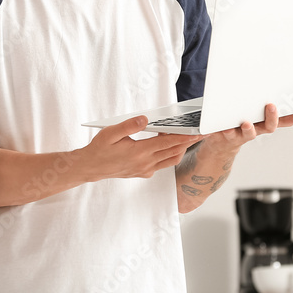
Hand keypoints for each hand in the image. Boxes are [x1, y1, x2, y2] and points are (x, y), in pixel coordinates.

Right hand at [81, 116, 201, 179]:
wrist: (91, 167)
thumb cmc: (99, 149)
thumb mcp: (111, 132)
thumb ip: (130, 125)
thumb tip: (145, 119)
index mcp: (139, 152)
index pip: (168, 143)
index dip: (184, 137)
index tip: (197, 132)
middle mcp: (145, 163)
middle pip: (174, 151)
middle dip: (188, 142)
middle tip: (200, 133)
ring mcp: (145, 170)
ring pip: (170, 160)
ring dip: (180, 149)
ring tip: (187, 138)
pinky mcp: (143, 173)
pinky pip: (162, 164)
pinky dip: (169, 154)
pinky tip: (166, 145)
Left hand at [202, 103, 292, 154]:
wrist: (221, 142)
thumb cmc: (238, 121)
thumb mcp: (251, 111)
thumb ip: (258, 99)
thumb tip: (272, 80)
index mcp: (263, 121)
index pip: (281, 120)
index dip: (292, 118)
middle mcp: (255, 128)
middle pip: (269, 126)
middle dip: (272, 117)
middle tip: (271, 106)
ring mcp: (242, 133)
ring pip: (248, 132)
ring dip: (248, 128)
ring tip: (246, 123)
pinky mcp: (226, 136)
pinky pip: (225, 134)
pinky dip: (222, 131)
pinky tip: (221, 128)